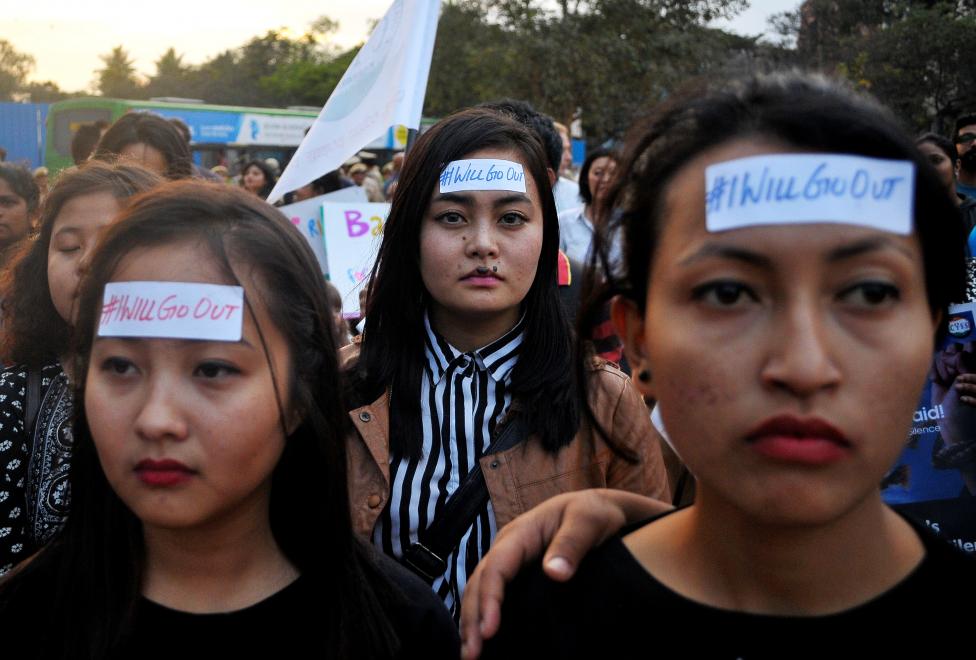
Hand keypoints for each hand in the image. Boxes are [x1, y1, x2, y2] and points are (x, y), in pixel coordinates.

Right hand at [459, 489, 670, 658]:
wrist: (598, 508)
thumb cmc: (594, 512)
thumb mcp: (589, 520)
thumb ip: (572, 543)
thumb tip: (554, 573)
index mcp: (520, 533)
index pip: (496, 567)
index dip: (489, 599)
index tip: (490, 631)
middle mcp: (507, 547)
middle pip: (478, 582)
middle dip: (472, 618)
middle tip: (471, 656)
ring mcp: (509, 560)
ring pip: (478, 590)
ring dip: (471, 621)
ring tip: (469, 656)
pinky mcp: (516, 574)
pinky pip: (491, 594)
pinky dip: (482, 616)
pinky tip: (483, 640)